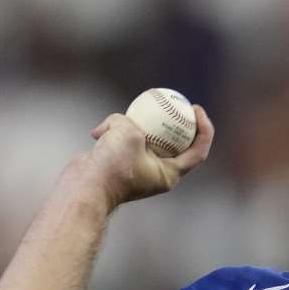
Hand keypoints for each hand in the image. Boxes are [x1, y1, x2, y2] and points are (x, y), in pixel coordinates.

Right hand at [83, 105, 214, 209]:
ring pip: (145, 140)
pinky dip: (114, 133)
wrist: (84, 188)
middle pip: (176, 145)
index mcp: (169, 174)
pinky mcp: (120, 165)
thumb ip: (131, 121)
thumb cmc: (112, 167)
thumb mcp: (128, 134)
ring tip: (138, 107)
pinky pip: (123, 143)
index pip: (198, 152)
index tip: (196, 109)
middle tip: (176, 101)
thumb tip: (122, 121)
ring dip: (139, 124)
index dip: (204, 130)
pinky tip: (101, 128)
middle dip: (178, 123)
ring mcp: (138, 169)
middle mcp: (157, 173)